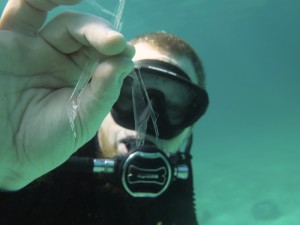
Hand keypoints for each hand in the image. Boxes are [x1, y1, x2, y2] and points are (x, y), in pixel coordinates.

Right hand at [0, 0, 133, 189]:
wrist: (3, 157)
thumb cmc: (43, 142)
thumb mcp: (81, 121)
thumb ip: (103, 92)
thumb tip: (126, 62)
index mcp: (79, 78)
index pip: (101, 56)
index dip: (114, 51)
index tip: (127, 52)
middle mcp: (59, 59)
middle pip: (83, 35)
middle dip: (100, 35)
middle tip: (116, 43)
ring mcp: (33, 48)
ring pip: (60, 20)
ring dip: (82, 20)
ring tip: (97, 20)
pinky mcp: (7, 42)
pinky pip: (25, 11)